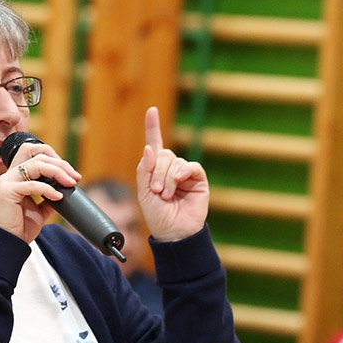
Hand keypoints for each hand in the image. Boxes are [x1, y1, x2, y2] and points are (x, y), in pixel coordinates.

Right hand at [0, 141, 80, 242]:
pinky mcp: (6, 191)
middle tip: (75, 177)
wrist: (8, 245)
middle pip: (38, 156)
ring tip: (69, 184)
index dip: (53, 156)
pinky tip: (58, 197)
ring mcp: (7, 181)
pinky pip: (33, 184)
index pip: (32, 152)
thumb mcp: (39, 211)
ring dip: (57, 171)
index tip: (70, 172)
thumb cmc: (20, 229)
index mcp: (16, 177)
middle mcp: (10, 175)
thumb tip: (65, 192)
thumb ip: (49, 198)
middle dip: (60, 164)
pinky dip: (48, 189)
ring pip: (36, 164)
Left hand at [136, 107, 208, 241]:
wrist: (174, 232)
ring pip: (175, 162)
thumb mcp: (144, 192)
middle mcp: (170, 169)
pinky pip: (191, 167)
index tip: (151, 110)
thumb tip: (150, 148)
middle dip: (156, 172)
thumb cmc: (157, 215)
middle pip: (163, 155)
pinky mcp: (198, 179)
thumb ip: (145, 170)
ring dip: (167, 179)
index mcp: (155, 170)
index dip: (153, 127)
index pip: (155, 145)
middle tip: (156, 191)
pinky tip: (179, 182)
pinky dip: (182, 173)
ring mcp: (185, 174)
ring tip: (166, 196)